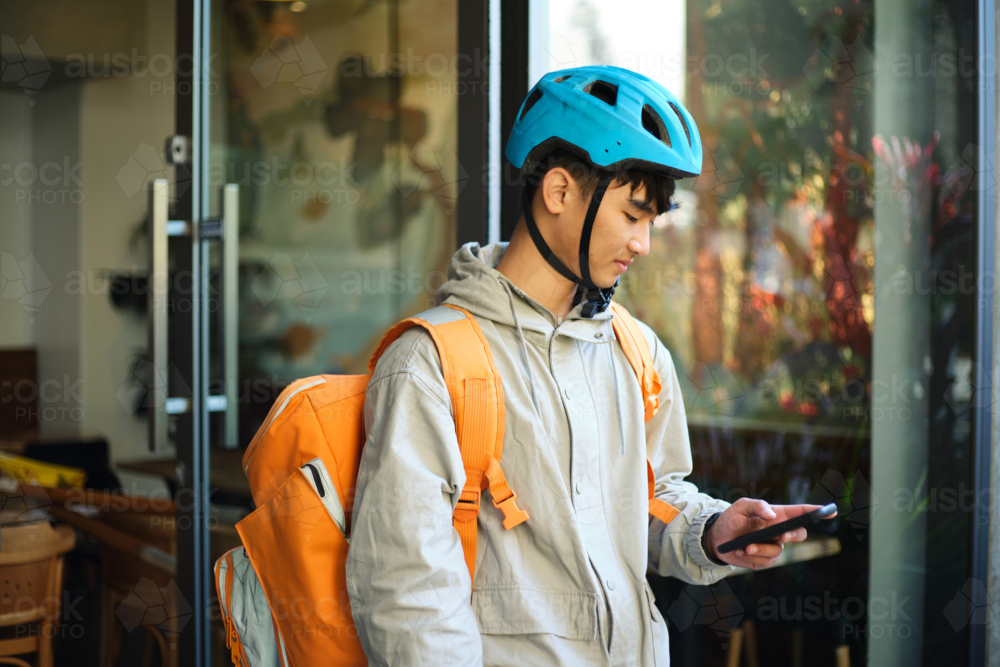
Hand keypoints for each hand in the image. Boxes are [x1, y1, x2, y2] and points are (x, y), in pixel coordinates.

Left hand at [704, 499, 836, 569]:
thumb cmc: (731, 519)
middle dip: (793, 536)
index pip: (801, 513)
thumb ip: (756, 505)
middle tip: (782, 535)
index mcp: (777, 515)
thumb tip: (773, 514)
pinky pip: (766, 561)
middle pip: (799, 534)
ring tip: (744, 546)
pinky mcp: (765, 560)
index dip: (817, 512)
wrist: (716, 538)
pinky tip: (741, 551)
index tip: (831, 511)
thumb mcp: (740, 507)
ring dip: (761, 549)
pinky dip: (752, 557)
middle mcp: (779, 531)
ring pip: (778, 551)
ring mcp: (773, 546)